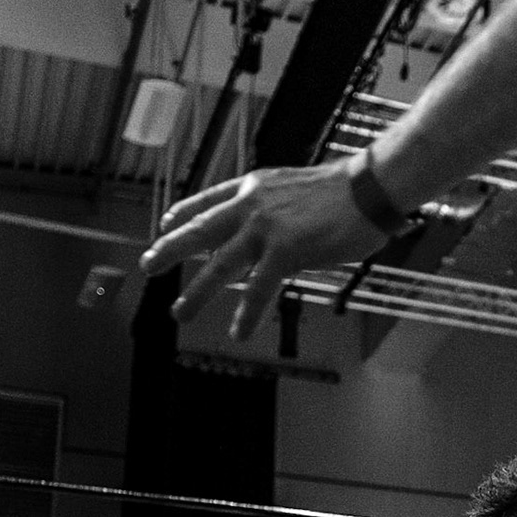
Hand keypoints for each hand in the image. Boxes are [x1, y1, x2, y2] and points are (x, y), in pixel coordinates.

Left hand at [138, 160, 387, 339]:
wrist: (369, 187)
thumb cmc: (348, 189)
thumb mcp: (299, 188)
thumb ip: (280, 207)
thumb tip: (281, 231)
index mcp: (255, 186)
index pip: (208, 199)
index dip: (184, 212)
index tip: (168, 222)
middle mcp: (251, 205)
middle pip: (199, 229)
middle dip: (169, 249)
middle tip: (148, 266)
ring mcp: (265, 229)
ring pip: (219, 264)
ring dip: (197, 291)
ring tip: (181, 312)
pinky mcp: (285, 252)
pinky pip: (258, 288)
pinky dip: (246, 312)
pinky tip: (238, 330)